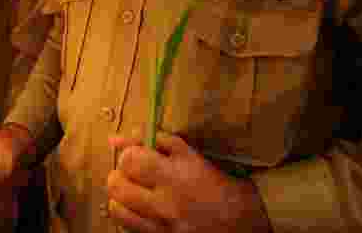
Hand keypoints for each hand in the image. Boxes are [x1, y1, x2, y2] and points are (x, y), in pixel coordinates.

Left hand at [106, 132, 270, 232]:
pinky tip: (142, 211)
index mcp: (178, 174)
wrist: (245, 227)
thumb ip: (158, 143)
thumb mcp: (194, 157)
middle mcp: (167, 201)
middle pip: (117, 183)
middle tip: (133, 173)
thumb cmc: (222, 187)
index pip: (130, 159)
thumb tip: (118, 138)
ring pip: (116, 207)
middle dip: (119, 173)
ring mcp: (162, 226)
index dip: (128, 153)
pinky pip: (127, 227)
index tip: (138, 155)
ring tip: (134, 192)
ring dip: (121, 196)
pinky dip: (128, 216)